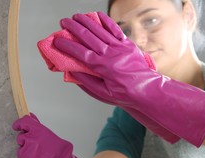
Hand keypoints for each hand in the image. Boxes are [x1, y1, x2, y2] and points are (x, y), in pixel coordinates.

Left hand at [12, 113, 75, 157]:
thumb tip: (31, 116)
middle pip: (21, 138)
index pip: (23, 122)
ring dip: (27, 154)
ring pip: (21, 152)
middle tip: (36, 148)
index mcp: (38, 132)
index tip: (17, 126)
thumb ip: (39, 128)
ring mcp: (27, 154)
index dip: (19, 124)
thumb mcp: (52, 137)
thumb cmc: (62, 155)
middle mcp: (30, 141)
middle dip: (25, 142)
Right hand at [53, 12, 204, 146]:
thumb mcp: (102, 93)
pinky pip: (114, 29)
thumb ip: (86, 82)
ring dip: (86, 21)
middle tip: (63, 22)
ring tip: (75, 16)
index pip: (79, 53)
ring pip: (99, 30)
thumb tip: (71, 71)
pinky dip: (105, 21)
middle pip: (87, 36)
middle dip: (73, 28)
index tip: (57, 40)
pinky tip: (96, 15)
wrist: (147, 90)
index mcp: (102, 67)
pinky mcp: (127, 44)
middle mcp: (110, 54)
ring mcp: (119, 47)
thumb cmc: (124, 94)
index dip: (66, 45)